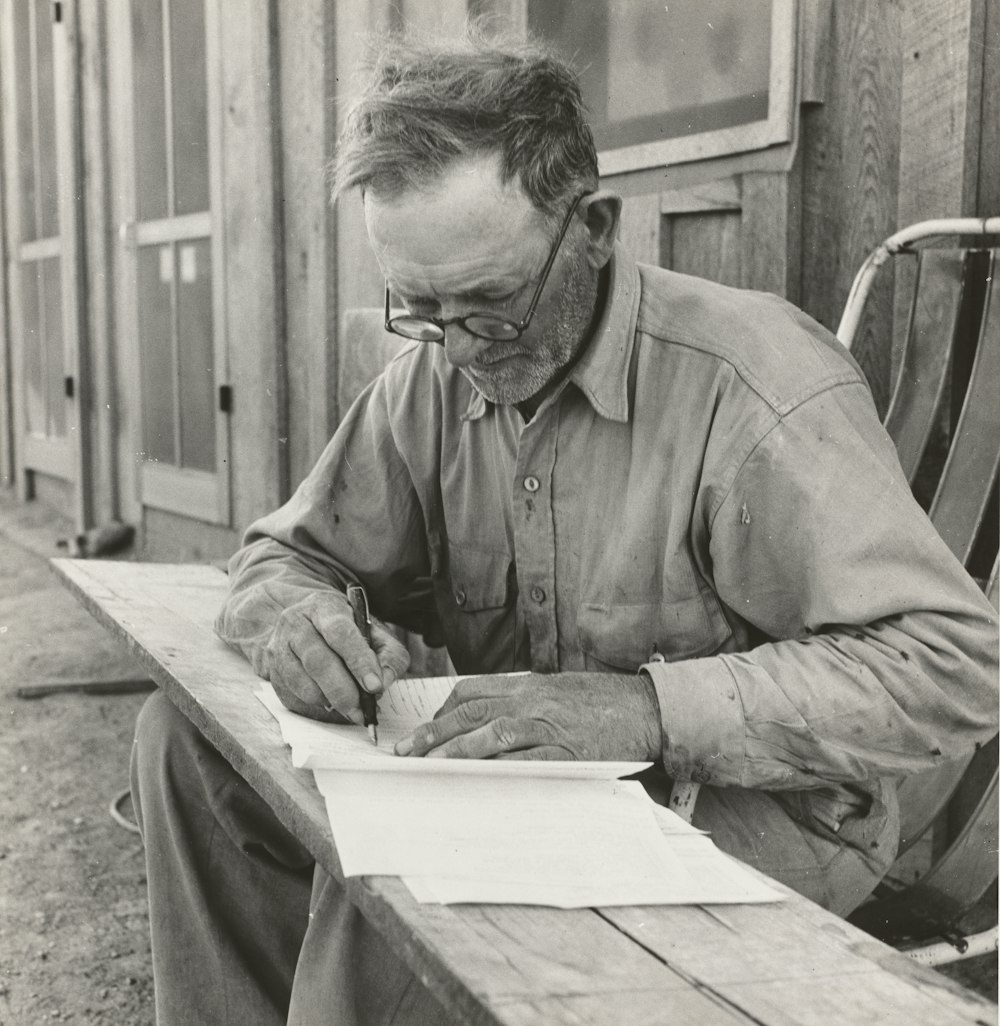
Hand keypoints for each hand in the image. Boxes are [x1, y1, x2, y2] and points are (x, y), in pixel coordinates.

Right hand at [264, 591, 408, 722]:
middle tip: (363, 711)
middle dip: (343, 691)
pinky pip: (291, 695)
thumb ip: (388, 653)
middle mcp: (296, 623)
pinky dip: (314, 707)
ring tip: (351, 710)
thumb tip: (385, 680)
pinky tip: (331, 705)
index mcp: (324, 607)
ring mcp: (278, 646)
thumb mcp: (372, 630)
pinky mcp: (272, 670)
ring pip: (301, 681)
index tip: (374, 686)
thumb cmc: (345, 629)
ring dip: (328, 702)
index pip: (340, 632)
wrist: (302, 621)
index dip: (358, 660)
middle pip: (318, 660)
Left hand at [395, 672, 660, 761]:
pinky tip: (476, 780)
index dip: (441, 712)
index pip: (470, 691)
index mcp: (526, 685)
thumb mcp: (556, 690)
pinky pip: (524, 761)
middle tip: (405, 752)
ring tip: (429, 767)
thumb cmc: (600, 702)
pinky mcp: (565, 751)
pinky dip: (498, 771)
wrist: (645, 709)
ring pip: (491, 734)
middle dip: (434, 733)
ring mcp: (548, 725)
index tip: (422, 732)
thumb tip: (485, 721)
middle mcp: (531, 700)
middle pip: (470, 712)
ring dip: (456, 752)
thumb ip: (522, 701)